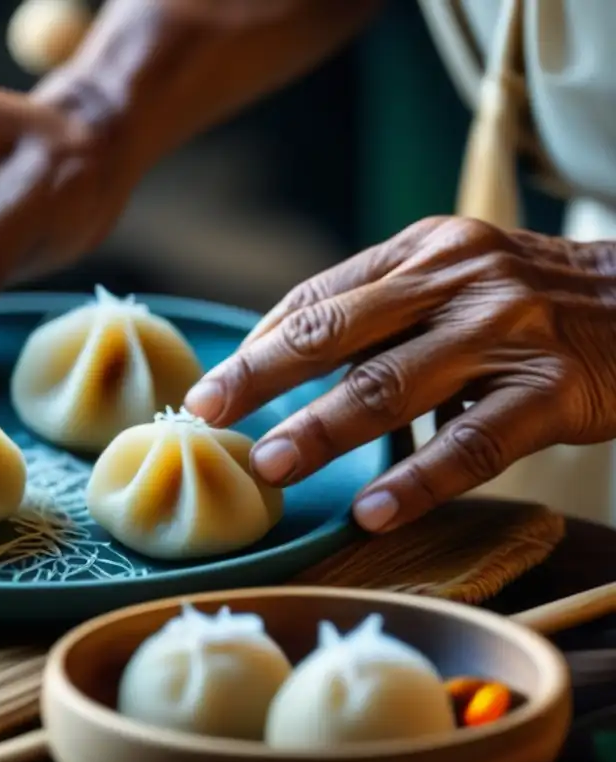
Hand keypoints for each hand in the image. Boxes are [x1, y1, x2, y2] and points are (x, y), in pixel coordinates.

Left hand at [184, 216, 615, 531]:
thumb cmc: (531, 300)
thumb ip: (379, 309)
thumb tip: (283, 358)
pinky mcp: (555, 388)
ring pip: (392, 384)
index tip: (212, 386)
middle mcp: (457, 278)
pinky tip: (373, 510)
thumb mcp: (454, 277)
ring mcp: (506, 331)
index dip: (258, 344)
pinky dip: (417, 480)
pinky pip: (472, 443)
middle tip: (209, 416)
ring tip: (270, 466)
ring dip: (323, 430)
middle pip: (336, 331)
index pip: (318, 297)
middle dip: (262, 377)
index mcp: (422, 250)